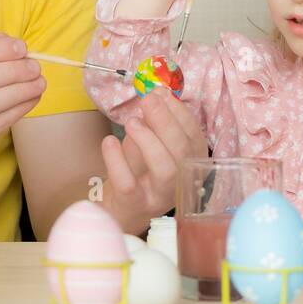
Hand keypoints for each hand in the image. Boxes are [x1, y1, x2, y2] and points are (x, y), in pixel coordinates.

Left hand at [100, 89, 208, 230]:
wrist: (119, 211)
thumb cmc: (139, 172)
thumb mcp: (150, 145)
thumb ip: (154, 124)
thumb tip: (155, 93)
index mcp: (189, 163)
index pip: (193, 135)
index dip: (179, 112)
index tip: (161, 92)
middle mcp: (180, 181)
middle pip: (182, 151)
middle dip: (166, 121)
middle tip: (147, 100)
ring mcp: (158, 195)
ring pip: (165, 169)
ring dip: (149, 140)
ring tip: (132, 122)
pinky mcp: (134, 205)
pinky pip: (128, 183)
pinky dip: (117, 159)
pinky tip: (109, 141)